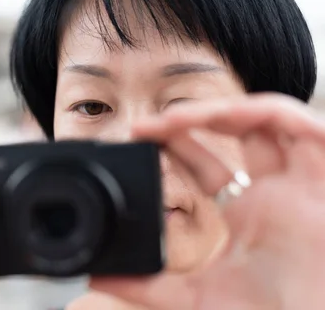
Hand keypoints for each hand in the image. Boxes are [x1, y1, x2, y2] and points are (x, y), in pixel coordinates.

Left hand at [89, 94, 324, 308]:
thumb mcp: (198, 299)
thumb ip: (148, 287)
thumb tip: (97, 277)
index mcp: (251, 212)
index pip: (209, 164)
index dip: (176, 144)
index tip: (138, 136)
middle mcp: (278, 191)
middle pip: (237, 132)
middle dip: (193, 119)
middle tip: (147, 124)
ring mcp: (306, 182)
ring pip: (268, 120)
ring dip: (222, 110)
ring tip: (174, 119)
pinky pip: (312, 130)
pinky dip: (275, 114)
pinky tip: (234, 114)